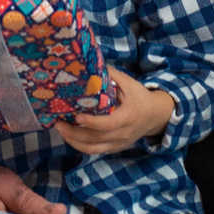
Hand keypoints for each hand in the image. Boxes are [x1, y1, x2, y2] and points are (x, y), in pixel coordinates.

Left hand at [60, 67, 174, 154]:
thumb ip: (111, 74)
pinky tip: (69, 136)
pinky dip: (80, 145)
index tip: (77, 117)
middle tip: (58, 123)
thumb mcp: (129, 83)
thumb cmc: (140, 97)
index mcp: (129, 116)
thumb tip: (90, 62)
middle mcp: (124, 133)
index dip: (92, 123)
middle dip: (74, 133)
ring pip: (93, 148)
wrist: (155, 116)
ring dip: (74, 141)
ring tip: (60, 130)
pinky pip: (95, 151)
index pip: (109, 124)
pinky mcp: (114, 148)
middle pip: (96, 139)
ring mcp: (119, 143)